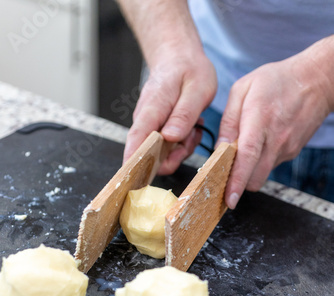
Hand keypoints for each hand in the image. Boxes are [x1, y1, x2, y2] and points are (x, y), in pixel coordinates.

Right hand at [123, 50, 216, 174]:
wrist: (179, 57)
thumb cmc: (188, 69)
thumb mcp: (197, 88)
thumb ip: (184, 114)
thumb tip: (170, 137)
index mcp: (153, 107)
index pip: (137, 137)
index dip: (133, 159)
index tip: (133, 177)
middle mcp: (146, 119)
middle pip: (151, 152)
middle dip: (173, 156)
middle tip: (191, 138)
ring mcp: (150, 126)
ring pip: (163, 152)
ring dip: (182, 148)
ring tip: (194, 127)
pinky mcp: (157, 130)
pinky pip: (169, 147)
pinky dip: (182, 143)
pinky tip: (191, 128)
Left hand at [219, 47, 332, 208]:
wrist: (316, 81)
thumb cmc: (276, 81)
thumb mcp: (243, 89)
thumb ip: (228, 121)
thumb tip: (219, 148)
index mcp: (260, 120)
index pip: (247, 158)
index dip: (236, 181)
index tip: (229, 199)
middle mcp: (275, 139)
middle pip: (254, 177)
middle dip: (238, 184)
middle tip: (224, 178)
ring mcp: (286, 148)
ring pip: (261, 175)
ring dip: (248, 173)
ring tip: (242, 154)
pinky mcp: (292, 152)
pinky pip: (270, 166)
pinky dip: (259, 163)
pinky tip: (260, 144)